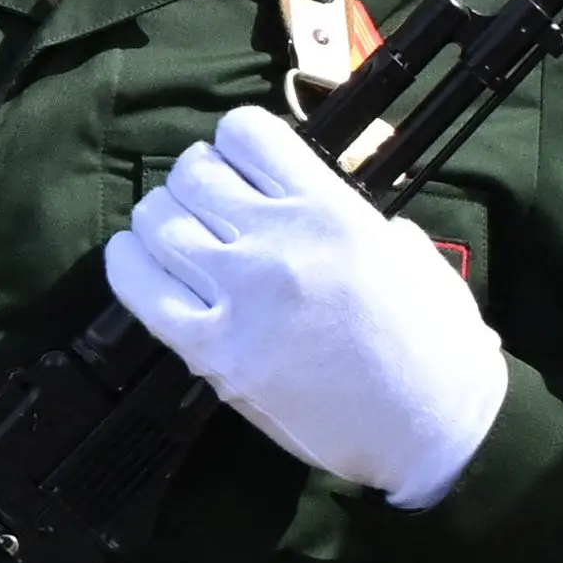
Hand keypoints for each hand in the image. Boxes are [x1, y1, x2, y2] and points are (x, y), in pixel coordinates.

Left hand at [106, 104, 505, 508]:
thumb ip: (348, 213)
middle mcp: (280, 242)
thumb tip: (304, 191)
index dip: (233, 144)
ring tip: (177, 234)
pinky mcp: (210, 348)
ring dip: (161, 219)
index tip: (238, 166)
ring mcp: (240, 295)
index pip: (247, 133)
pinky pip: (137, 285)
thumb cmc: (434, 342)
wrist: (433, 429)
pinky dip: (128, 263)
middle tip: (206, 205)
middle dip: (194, 180)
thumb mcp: (405, 250)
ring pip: (157, 219)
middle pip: (192, 171)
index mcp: (332, 211)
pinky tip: (139, 260)